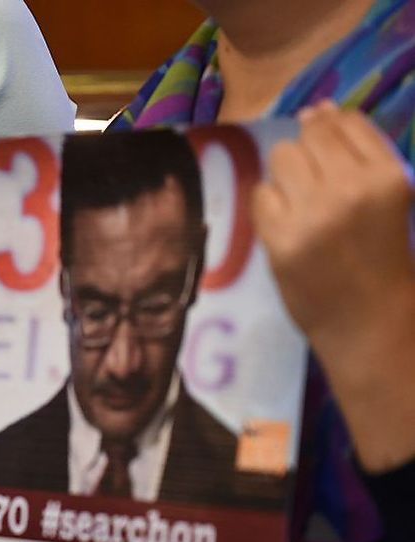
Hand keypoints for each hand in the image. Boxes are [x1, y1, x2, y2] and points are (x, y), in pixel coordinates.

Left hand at [253, 101, 414, 471]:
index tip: (321, 137)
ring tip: (300, 204)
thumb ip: (359, 157)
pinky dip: (269, 205)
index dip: (328, 124)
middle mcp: (352, 188)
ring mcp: (312, 213)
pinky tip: (286, 225)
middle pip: (310, 135)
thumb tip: (318, 109)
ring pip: (282, 157)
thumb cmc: (381, 260)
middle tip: (312, 184)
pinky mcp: (280, 237)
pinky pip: (260, 194)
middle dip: (307, 152)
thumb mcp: (388, 200)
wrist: (368, 323)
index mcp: (388, 177)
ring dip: (286, 175)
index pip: (347, 121)